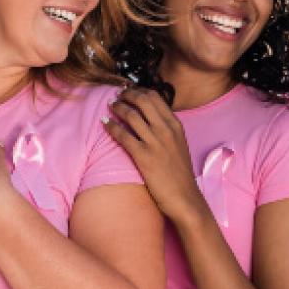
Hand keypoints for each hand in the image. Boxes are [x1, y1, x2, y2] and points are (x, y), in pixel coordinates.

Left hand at [103, 88, 204, 219]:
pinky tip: (104, 123)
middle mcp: (166, 130)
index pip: (156, 98)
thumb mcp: (178, 145)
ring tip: (110, 105)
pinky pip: (123, 135)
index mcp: (176, 126)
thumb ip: (167, 130)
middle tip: (117, 95)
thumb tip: (151, 119)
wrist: (184, 197)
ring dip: (118, 107)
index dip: (139, 91)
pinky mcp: (144, 156)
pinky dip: (111, 126)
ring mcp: (155, 142)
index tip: (130, 91)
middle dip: (127, 94)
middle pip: (143, 101)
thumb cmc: (179, 174)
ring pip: (132, 115)